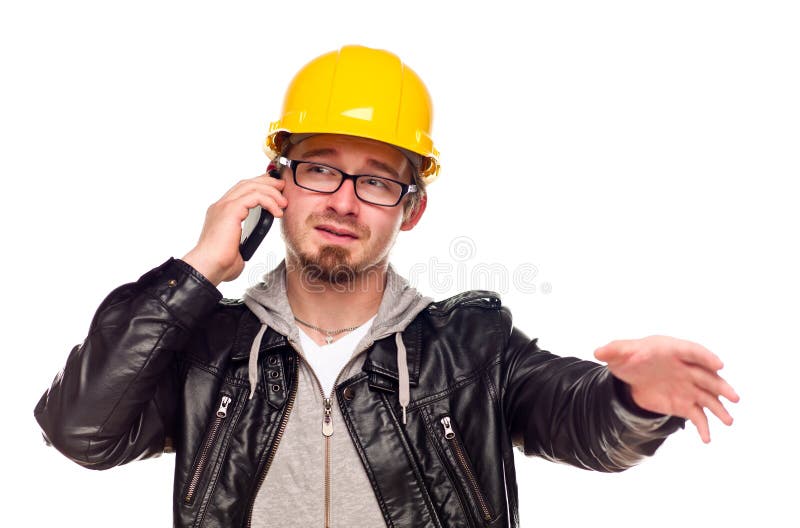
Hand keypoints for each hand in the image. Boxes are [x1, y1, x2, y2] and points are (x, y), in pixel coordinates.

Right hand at [182, 173, 286, 285]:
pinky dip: (269, 201)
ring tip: (284, 202)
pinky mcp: (230, 210)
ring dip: (271, 191)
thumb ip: (243, 242)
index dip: (259, 186)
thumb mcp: (236, 249)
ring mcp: (224, 206)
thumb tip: (248, 246)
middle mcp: (221, 206)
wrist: (208, 268)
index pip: (241, 190)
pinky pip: (255, 197)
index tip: (275, 191)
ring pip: (252, 186)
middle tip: (282, 187)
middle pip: (247, 183)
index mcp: (221, 213)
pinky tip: (277, 212)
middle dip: (267, 182)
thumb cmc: (220, 264)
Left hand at [594, 335, 738, 442]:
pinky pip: (697, 416)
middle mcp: (685, 369)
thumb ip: (612, 351)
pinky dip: (703, 427)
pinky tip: (706, 440)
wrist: (632, 375)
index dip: (705, 357)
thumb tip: (598, 352)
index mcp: (672, 351)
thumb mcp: (618, 353)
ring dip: (719, 408)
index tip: (719, 365)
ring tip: (729, 421)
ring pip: (707, 397)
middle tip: (734, 397)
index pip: (692, 352)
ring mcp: (688, 387)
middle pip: (707, 377)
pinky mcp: (684, 403)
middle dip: (720, 386)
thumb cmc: (630, 357)